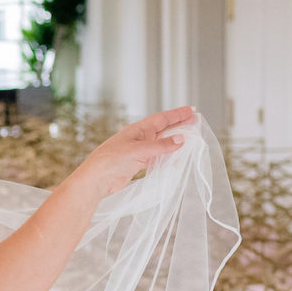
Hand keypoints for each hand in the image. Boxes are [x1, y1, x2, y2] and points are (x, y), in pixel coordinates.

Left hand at [84, 106, 198, 191]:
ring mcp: (138, 151)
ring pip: (161, 143)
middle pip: (163, 129)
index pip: (162, 119)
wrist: (96, 179)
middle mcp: (139, 138)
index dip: (177, 114)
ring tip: (189, 139)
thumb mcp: (139, 150)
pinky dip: (167, 156)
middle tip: (195, 122)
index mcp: (138, 129)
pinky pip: (156, 157)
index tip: (191, 110)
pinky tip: (175, 158)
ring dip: (174, 141)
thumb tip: (181, 139)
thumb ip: (161, 146)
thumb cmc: (112, 160)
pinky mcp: (137, 163)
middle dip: (179, 125)